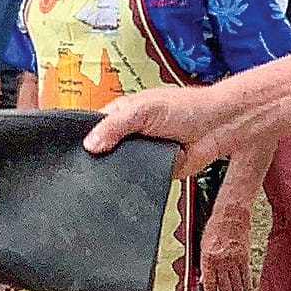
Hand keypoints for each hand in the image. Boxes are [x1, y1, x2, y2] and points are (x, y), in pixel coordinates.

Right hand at [85, 84, 233, 178]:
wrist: (216, 128)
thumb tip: (90, 144)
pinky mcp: (152, 171)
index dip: (84, 139)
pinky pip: (138, 180)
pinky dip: (136, 182)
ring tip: (113, 174)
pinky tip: (132, 181)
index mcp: (121, 114)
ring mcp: (140, 154)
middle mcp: (128, 135)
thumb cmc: (186, 107)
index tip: (74, 152)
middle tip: (93, 168)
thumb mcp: (143, 110)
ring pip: (119, 168)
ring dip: (118, 172)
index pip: (92, 128)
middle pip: (103, 152)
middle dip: (100, 160)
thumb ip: (116, 125)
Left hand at [198, 196, 250, 290]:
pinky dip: (246, 283)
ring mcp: (235, 259)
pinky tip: (247, 290)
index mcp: (209, 258)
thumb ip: (202, 263)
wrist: (231, 215)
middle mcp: (222, 261)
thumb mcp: (202, 244)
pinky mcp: (245, 256)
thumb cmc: (215, 226)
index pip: (210, 283)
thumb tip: (203, 278)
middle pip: (224, 285)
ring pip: (236, 282)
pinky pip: (246, 274)